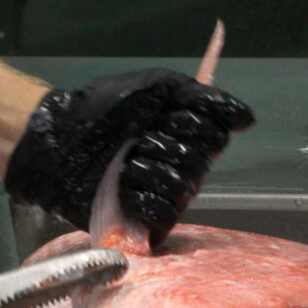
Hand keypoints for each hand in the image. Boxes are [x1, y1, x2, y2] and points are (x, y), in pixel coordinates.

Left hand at [4, 69, 253, 245]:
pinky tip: (123, 189)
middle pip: (201, 161)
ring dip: (148, 170)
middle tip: (137, 139)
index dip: (190, 123)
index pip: (217, 133)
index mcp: (189, 134)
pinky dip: (141, 199)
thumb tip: (246, 119)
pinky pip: (165, 215)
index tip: (163, 115)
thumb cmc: (104, 108)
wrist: (60, 139)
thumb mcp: (156, 86)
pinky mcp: (146, 220)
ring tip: (123, 164)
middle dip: (164, 145)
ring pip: (183, 187)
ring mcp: (166, 194)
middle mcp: (183, 165)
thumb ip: (203, 96)